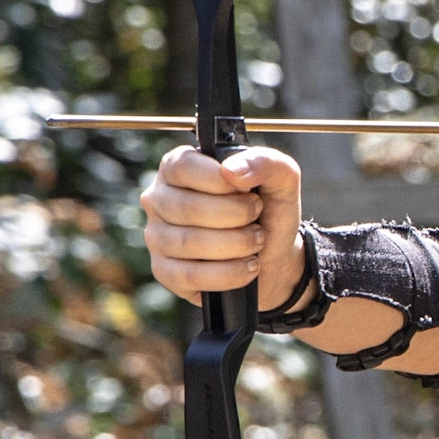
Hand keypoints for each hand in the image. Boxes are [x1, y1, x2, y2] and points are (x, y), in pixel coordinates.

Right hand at [140, 144, 307, 307]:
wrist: (272, 256)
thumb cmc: (268, 211)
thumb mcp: (281, 179)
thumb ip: (264, 162)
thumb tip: (231, 170)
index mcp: (178, 166)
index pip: (183, 166)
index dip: (221, 182)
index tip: (249, 193)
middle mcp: (159, 199)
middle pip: (188, 207)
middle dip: (236, 216)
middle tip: (257, 220)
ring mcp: (157, 237)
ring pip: (189, 243)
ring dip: (236, 244)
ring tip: (257, 241)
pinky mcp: (164, 272)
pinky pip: (191, 275)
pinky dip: (229, 273)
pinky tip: (248, 266)